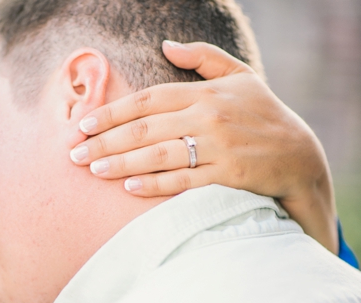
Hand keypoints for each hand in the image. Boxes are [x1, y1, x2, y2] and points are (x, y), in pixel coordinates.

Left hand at [68, 41, 337, 252]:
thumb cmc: (262, 115)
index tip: (84, 124)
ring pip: (158, 154)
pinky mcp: (227, 175)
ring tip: (93, 170)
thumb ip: (203, 58)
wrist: (298, 155)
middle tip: (75, 154)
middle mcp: (209, 117)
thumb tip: (166, 44)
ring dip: (121, 163)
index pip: (148, 100)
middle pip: (145, 129)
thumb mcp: (239, 77)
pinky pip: (183, 180)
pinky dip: (154, 183)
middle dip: (105, 141)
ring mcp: (218, 147)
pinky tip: (128, 187)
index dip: (112, 112)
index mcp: (205, 93)